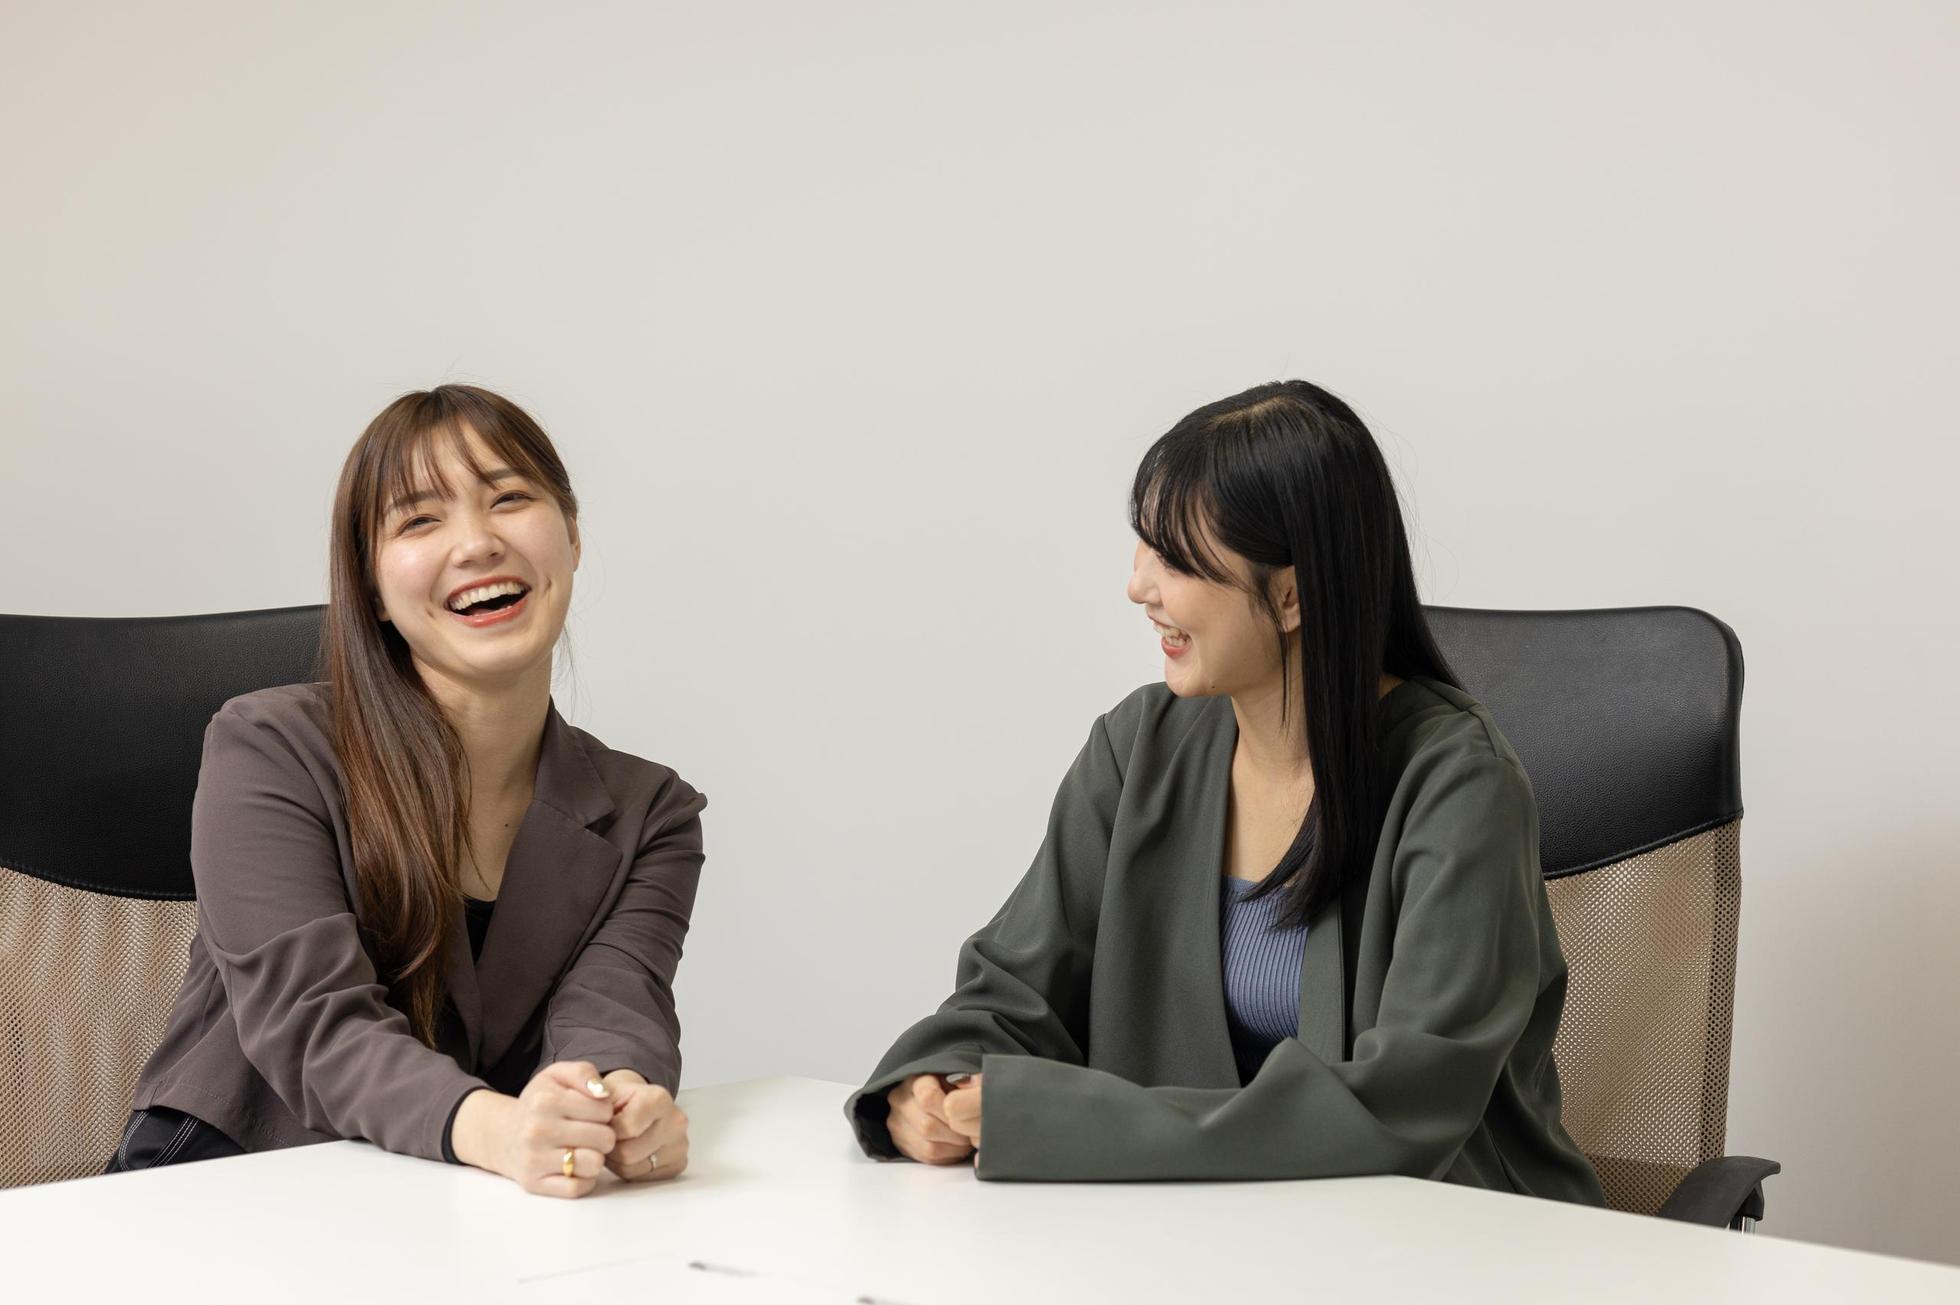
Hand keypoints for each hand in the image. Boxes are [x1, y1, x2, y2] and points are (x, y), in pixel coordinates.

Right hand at [452, 1060, 616, 1197]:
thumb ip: (583, 1073)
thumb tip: (603, 1094)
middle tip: (590, 1133)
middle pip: (605, 1138)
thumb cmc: (539, 1103)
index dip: (605, 1111)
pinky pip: (577, 1188)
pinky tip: (575, 1168)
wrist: (504, 1135)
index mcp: (545, 1101)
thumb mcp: (557, 1075)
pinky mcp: (534, 1183)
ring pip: (594, 1164)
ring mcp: (534, 1160)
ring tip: (584, 1149)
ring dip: (595, 1159)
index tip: (592, 1113)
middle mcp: (536, 1130)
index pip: (604, 1109)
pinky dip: (583, 1180)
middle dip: (604, 1135)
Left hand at [601, 1069, 689, 1182]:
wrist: (639, 1101)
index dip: (607, 1131)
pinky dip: (631, 1170)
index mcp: (659, 1099)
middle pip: (628, 1154)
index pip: (627, 1129)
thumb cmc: (621, 1099)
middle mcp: (676, 1122)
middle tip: (610, 1138)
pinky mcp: (678, 1164)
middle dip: (611, 1149)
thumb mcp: (605, 1092)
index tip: (605, 1123)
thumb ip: (597, 1102)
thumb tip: (596, 1118)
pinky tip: (633, 1153)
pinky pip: (642, 1179)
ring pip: (632, 1170)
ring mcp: (680, 1145)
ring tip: (620, 1144)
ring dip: (618, 1161)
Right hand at [884, 1073, 975, 1164]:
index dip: (951, 1110)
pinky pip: (927, 1158)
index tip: (966, 1113)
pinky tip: (957, 1147)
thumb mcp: (956, 1076)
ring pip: (928, 1146)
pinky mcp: (901, 1143)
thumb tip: (976, 1089)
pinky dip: (947, 1155)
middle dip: (956, 1133)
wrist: (926, 1096)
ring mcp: (897, 1123)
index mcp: (914, 1079)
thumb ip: (966, 1082)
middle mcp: (900, 1101)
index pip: (928, 1097)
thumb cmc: (948, 1086)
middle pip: (927, 1126)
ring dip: (953, 1147)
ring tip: (966, 1140)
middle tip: (971, 1132)